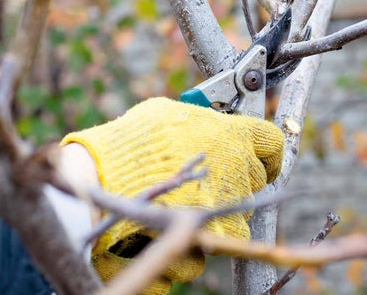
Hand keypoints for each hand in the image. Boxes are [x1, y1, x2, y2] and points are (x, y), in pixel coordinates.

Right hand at [61, 97, 283, 293]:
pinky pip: (200, 251)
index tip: (261, 160)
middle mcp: (235, 178)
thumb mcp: (165, 114)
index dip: (265, 154)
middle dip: (231, 187)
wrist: (96, 182)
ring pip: (230, 225)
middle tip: (201, 184)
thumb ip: (196, 122)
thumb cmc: (128, 144)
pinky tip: (159, 232)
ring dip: (208, 221)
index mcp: (232, 140)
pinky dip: (180, 247)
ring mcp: (221, 216)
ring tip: (174, 210)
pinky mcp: (198, 248)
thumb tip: (204, 124)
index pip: (270, 144)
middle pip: (252, 187)